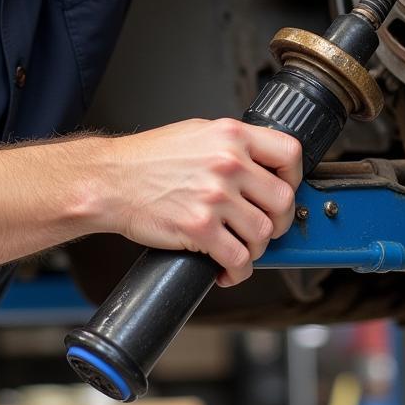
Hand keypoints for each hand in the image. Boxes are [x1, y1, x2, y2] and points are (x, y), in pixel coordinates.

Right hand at [95, 118, 301, 286]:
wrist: (110, 181)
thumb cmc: (147, 159)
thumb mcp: (196, 133)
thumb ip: (231, 145)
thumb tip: (261, 164)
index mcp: (230, 136)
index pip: (290, 152)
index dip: (294, 176)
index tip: (285, 188)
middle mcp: (228, 163)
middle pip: (283, 200)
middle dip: (278, 221)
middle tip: (263, 226)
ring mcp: (215, 196)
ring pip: (264, 233)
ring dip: (255, 248)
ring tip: (239, 248)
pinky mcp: (200, 227)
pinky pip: (238, 258)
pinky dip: (237, 271)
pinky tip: (225, 268)